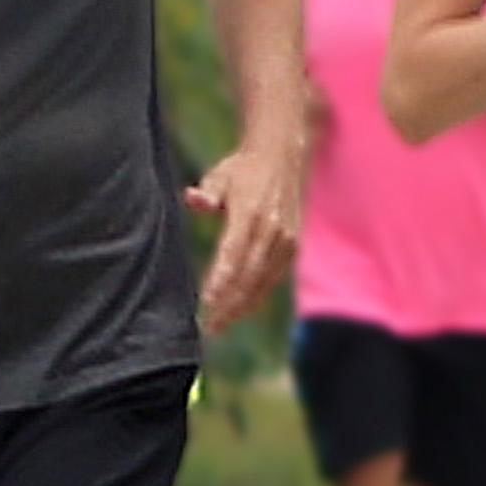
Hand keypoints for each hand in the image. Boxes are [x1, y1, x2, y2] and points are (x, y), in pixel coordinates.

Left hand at [185, 144, 302, 330]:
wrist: (282, 158)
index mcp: (251, 213)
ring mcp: (285, 241)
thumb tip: (193, 199)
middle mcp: (272, 230)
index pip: (234, 253)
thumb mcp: (221, 175)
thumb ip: (207, 192)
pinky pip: (273, 279)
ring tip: (221, 324)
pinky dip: (257, 297)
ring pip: (263, 282)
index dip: (221, 280)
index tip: (208, 302)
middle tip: (210, 327)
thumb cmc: (243, 169)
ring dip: (242, 307)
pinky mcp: (292, 247)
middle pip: (249, 276)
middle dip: (230, 305)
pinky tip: (241, 310)